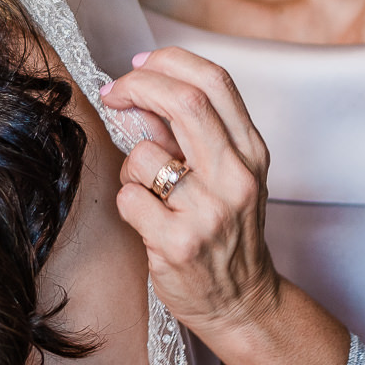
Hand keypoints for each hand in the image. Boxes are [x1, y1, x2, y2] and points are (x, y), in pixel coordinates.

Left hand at [99, 47, 280, 340]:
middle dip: (136, 86)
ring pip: (143, 153)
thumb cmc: (227, 232)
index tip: (138, 66)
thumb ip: (191, 134)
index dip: (168, 62)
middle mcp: (236, 176)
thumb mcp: (227, 175)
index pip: (214, 81)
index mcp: (251, 151)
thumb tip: (137, 93)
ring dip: (130, 165)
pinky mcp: (178, 243)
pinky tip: (148, 222)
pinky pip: (128, 198)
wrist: (242, 302)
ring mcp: (209, 211)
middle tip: (114, 94)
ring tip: (149, 192)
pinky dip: (127, 203)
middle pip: (184, 101)